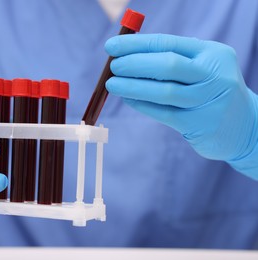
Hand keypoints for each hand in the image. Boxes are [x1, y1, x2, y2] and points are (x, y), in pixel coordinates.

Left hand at [105, 34, 257, 178]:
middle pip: (168, 65)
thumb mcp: (201, 68)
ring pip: (164, 92)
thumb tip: (126, 56)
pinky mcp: (201, 125)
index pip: (168, 44)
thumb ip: (170, 60)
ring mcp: (209, 101)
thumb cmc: (210, 90)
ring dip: (133, 87)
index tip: (111, 47)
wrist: (245, 125)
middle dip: (134, 64)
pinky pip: (165, 113)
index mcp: (212, 54)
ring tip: (112, 84)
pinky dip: (143, 105)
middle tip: (113, 66)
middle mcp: (214, 75)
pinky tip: (128, 99)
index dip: (136, 45)